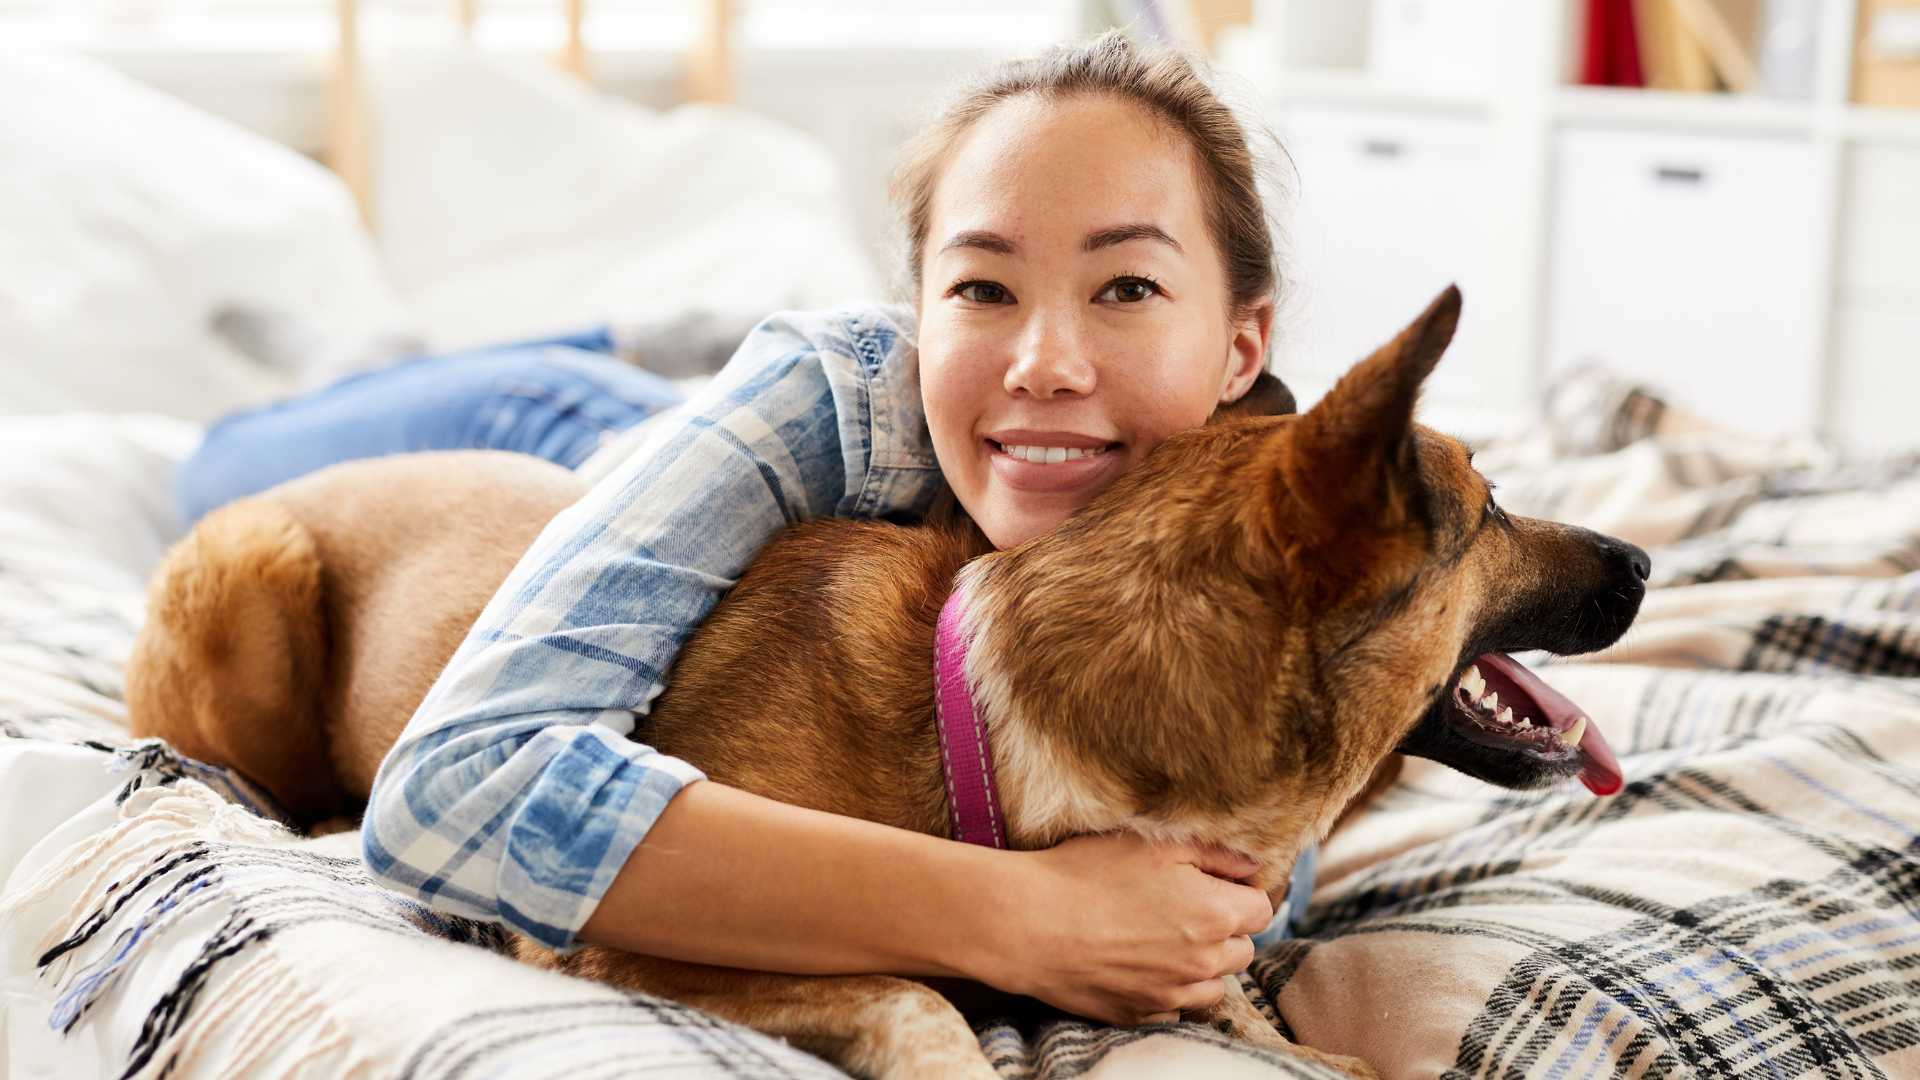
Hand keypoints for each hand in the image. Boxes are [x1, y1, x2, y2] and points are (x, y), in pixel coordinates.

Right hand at [976, 832, 1271, 1025]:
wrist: (1030, 923)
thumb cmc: (1088, 874)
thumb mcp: (1154, 844)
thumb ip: (1215, 852)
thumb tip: (1250, 865)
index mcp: (1215, 915)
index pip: (1261, 909)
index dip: (1241, 892)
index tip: (1215, 883)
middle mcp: (1202, 962)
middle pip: (1242, 950)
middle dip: (1225, 929)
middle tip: (1187, 907)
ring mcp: (1171, 993)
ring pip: (1213, 986)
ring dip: (1202, 965)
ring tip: (1166, 939)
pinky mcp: (1140, 1013)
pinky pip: (1175, 1006)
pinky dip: (1169, 989)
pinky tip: (1141, 963)